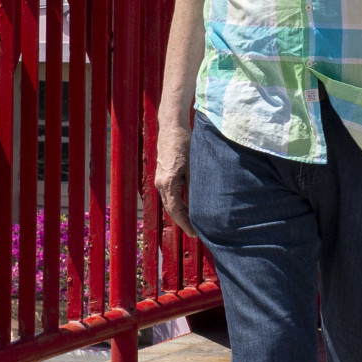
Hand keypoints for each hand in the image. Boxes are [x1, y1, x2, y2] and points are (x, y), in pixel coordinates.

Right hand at [156, 120, 195, 237]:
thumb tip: (201, 205)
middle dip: (183, 222)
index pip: (176, 210)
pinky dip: (178, 203)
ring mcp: (160, 179)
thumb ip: (194, 186)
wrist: (172, 126)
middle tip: (196, 233)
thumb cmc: (184, 143)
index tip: (195, 234)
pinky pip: (169, 194)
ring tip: (193, 223)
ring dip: (180, 213)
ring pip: (170, 202)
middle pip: (171, 209)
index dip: (186, 224)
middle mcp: (160, 183)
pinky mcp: (162, 174)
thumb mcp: (193, 166)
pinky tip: (188, 206)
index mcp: (168, 183)